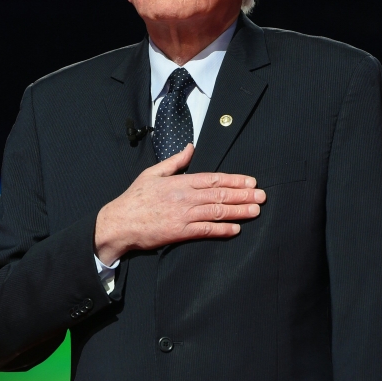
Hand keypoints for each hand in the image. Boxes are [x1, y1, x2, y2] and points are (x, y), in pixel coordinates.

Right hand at [94, 143, 265, 264]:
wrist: (119, 223)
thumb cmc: (134, 199)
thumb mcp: (152, 173)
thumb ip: (174, 161)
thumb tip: (190, 148)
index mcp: (179, 182)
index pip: (212, 179)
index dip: (233, 180)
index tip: (250, 181)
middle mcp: (184, 198)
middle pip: (219, 195)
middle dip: (243, 195)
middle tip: (261, 195)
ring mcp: (183, 215)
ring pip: (217, 212)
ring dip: (239, 211)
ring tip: (255, 210)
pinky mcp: (180, 232)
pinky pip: (206, 230)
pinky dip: (222, 230)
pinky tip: (236, 229)